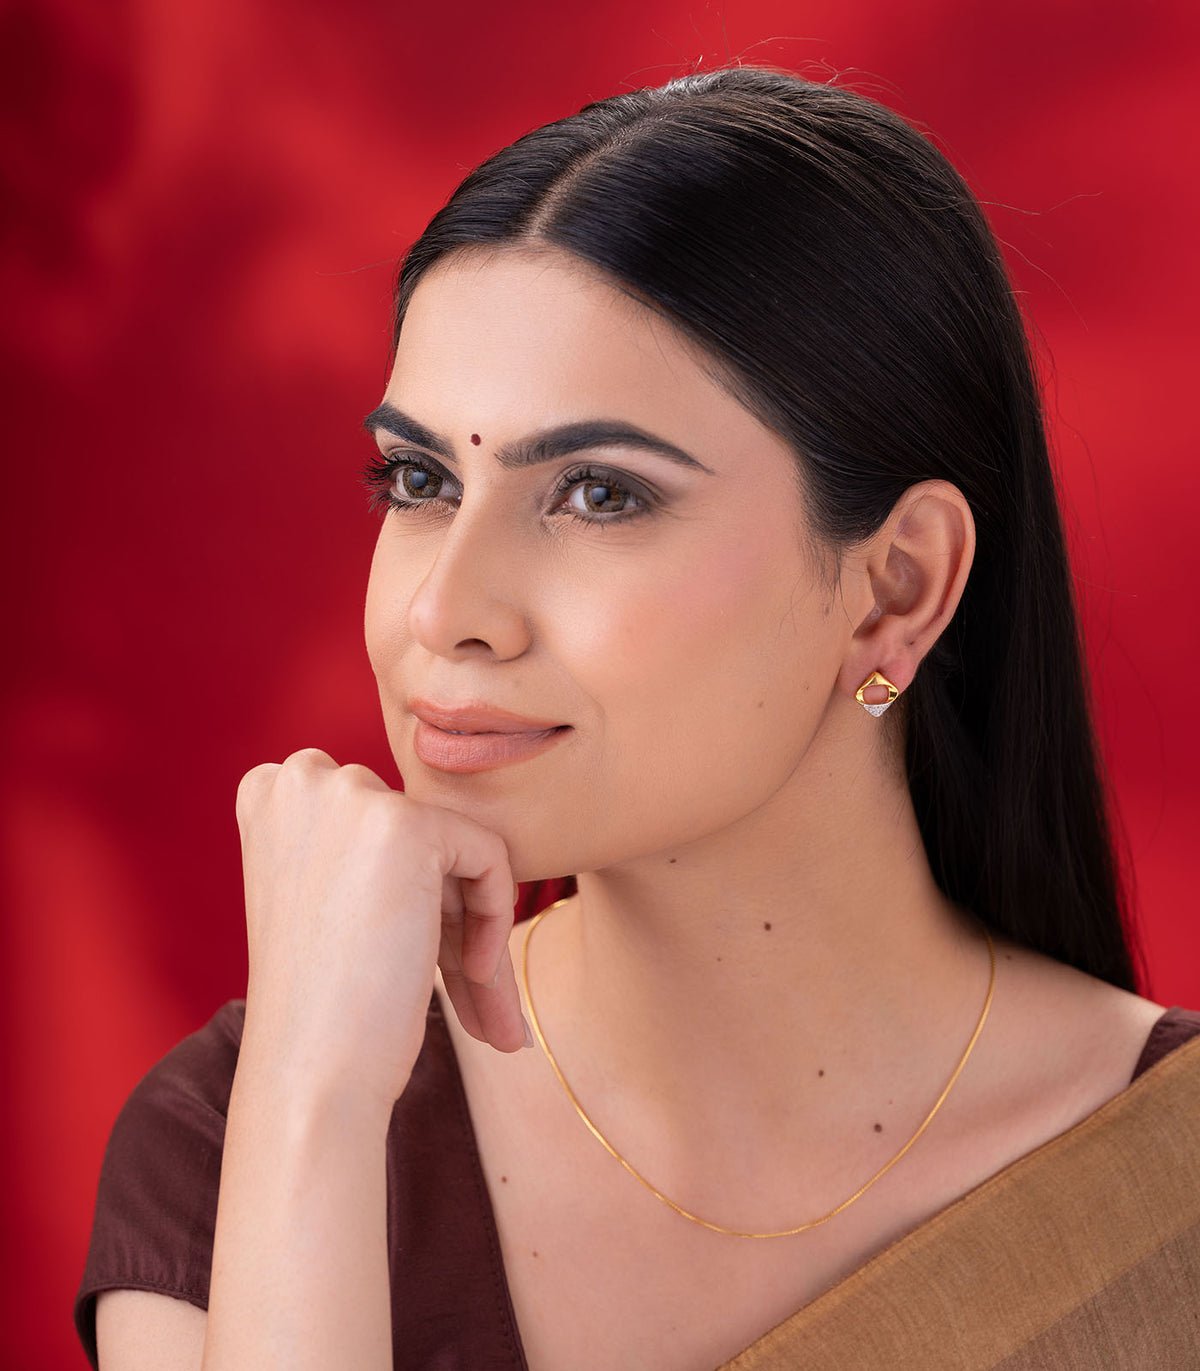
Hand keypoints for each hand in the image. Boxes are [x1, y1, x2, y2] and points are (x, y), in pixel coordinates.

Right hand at [234, 748, 526, 1109]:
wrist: (310, 1074)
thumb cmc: (322, 1006)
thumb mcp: (330, 902)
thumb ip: (371, 853)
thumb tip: (439, 836)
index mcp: (271, 793)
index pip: (378, 827)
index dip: (410, 896)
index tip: (417, 961)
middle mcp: (300, 779)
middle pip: (418, 836)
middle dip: (448, 915)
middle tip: (465, 990)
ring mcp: (349, 794)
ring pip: (456, 848)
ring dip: (476, 930)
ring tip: (490, 1014)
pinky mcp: (403, 823)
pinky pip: (489, 855)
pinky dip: (494, 916)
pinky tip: (470, 975)